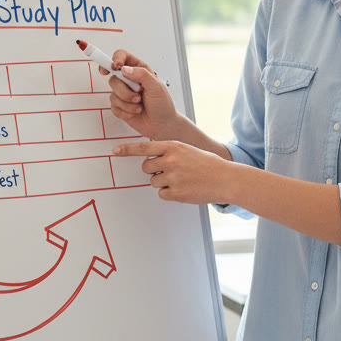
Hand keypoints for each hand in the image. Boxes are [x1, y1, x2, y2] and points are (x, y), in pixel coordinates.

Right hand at [101, 49, 177, 138]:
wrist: (162, 125)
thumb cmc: (162, 104)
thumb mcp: (156, 86)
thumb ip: (141, 74)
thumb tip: (124, 69)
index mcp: (139, 70)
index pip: (121, 56)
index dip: (115, 59)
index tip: (115, 67)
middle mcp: (129, 80)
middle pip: (113, 78)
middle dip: (125, 90)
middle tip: (139, 95)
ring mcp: (123, 93)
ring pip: (112, 94)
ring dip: (127, 103)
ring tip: (140, 105)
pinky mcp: (120, 106)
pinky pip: (113, 107)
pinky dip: (125, 111)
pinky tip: (136, 112)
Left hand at [112, 140, 232, 204]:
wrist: (225, 179)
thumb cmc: (208, 164)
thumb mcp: (188, 150)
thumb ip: (170, 152)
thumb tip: (153, 160)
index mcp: (173, 147)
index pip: (144, 147)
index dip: (127, 149)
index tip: (115, 151)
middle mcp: (170, 160)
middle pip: (146, 167)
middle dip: (153, 170)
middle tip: (169, 171)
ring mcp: (172, 177)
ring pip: (153, 182)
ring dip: (163, 182)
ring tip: (182, 180)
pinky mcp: (176, 193)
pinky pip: (162, 194)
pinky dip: (170, 193)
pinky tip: (184, 189)